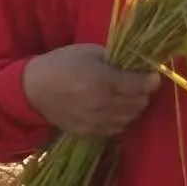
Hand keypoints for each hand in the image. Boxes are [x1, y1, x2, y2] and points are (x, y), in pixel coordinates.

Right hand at [23, 44, 159, 136]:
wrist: (32, 90)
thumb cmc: (61, 64)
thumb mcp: (89, 52)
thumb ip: (115, 59)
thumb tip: (138, 66)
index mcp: (101, 81)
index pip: (139, 86)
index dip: (151, 81)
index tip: (154, 76)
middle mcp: (101, 105)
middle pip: (138, 104)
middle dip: (143, 93)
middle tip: (139, 84)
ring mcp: (95, 122)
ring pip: (129, 119)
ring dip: (133, 107)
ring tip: (126, 96)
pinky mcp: (88, 133)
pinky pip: (116, 129)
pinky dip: (120, 119)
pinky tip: (113, 108)